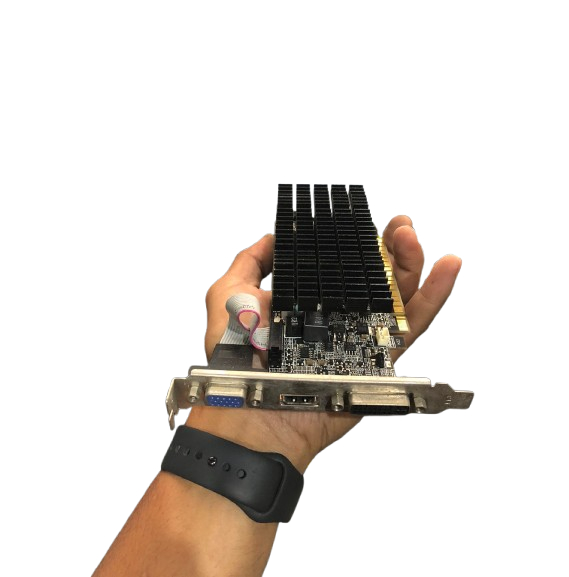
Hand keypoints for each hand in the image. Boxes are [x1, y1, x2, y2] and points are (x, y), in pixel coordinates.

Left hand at [186, 216, 460, 472]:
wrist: (253, 409)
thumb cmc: (236, 356)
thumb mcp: (228, 294)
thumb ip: (249, 262)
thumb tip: (272, 237)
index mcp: (307, 300)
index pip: (340, 265)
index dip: (354, 241)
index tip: (361, 220)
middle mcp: (337, 316)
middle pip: (374, 275)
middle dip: (389, 245)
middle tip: (398, 224)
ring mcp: (361, 336)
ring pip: (398, 294)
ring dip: (412, 261)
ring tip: (411, 235)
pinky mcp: (379, 358)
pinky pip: (414, 325)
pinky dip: (435, 296)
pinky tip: (448, 265)